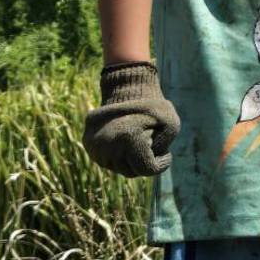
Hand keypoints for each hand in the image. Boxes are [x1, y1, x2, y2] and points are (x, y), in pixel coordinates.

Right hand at [84, 61, 179, 176]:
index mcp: (128, 139)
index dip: (162, 163)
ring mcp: (95, 146)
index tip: (167, 153)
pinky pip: (106, 160)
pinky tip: (124, 140)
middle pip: (131, 171)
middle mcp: (107, 146)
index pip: (147, 170)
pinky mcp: (88, 144)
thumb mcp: (171, 123)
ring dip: (129, 158)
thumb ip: (164, 146)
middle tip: (149, 141)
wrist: (128, 88)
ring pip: (117, 167)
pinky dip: (117, 154)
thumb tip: (149, 162)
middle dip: (144, 160)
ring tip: (136, 139)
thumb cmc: (153, 107)